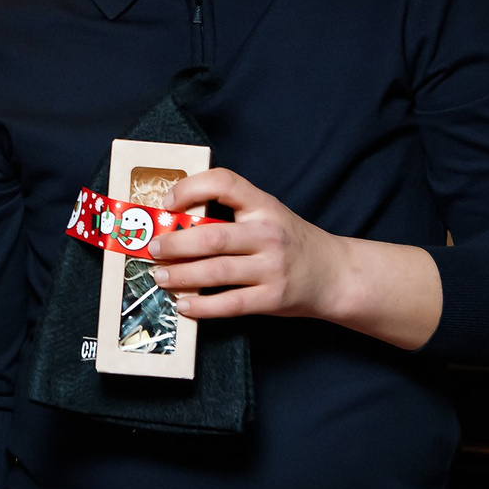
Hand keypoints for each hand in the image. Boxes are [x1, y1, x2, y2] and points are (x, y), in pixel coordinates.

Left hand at [143, 167, 441, 347]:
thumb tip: (174, 218)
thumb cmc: (290, 242)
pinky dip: (201, 306)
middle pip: (212, 236)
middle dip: (175, 243)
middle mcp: (268, 234)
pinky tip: (183, 304)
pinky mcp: (272, 299)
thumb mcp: (268, 215)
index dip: (191, 187)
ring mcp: (271, 268)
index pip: (225, 183)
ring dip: (180, 275)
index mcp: (264, 205)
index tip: (168, 201)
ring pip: (215, 271)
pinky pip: (229, 304)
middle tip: (154, 249)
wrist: (333, 274)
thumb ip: (231, 213)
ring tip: (160, 276)